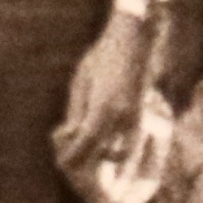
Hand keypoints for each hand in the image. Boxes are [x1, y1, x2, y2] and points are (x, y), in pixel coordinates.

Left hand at [55, 11, 150, 172]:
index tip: (61, 163)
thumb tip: (70, 135)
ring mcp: (135, 117)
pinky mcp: (141, 115)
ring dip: (103, 156)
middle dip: (87, 159)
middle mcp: (122, 116)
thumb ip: (77, 112)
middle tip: (71, 157)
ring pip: (120, 153)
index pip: (85, 142)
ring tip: (87, 148)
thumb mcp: (82, 82)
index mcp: (104, 108)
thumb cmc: (102, 56)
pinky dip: (114, 147)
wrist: (134, 39)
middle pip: (102, 153)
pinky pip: (128, 142)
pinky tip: (101, 138)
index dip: (71, 155)